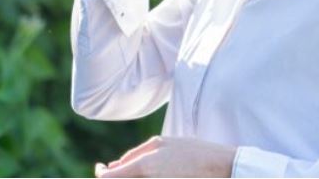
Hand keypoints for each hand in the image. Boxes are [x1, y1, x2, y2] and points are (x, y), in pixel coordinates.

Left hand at [94, 136, 236, 177]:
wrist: (217, 166)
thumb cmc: (190, 151)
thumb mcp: (161, 144)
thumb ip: (134, 155)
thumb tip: (115, 166)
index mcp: (144, 167)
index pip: (110, 178)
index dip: (101, 175)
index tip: (100, 168)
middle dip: (113, 176)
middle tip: (109, 169)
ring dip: (127, 177)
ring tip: (127, 170)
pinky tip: (145, 174)